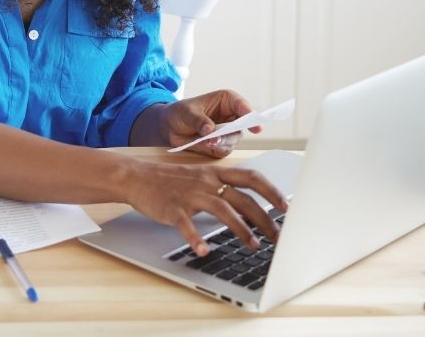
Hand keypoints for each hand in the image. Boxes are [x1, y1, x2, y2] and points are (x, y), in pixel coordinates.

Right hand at [124, 159, 286, 255]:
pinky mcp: (173, 208)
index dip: (271, 191)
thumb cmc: (172, 180)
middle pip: (244, 199)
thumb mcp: (202, 178)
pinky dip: (196, 238)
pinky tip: (204, 250)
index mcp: (216, 173)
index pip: (252, 178)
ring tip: (253, 246)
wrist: (138, 177)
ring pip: (223, 210)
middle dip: (265, 219)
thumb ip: (223, 188)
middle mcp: (208, 182)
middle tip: (278, 236)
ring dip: (241, 229)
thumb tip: (249, 207)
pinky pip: (187, 224)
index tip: (286, 207)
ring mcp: (191, 194)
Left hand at [136, 90, 262, 157]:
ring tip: (208, 142)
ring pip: (234, 140)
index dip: (249, 113)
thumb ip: (199, 120)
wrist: (169, 127)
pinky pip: (224, 150)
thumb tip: (210, 130)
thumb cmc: (180, 112)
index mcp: (227, 101)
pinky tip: (205, 146)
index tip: (254, 123)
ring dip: (222, 143)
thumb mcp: (187, 112)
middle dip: (232, 133)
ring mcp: (227, 132)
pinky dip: (216, 150)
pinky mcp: (220, 145)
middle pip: (242, 126)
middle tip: (220, 137)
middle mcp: (231, 117)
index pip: (242, 105)